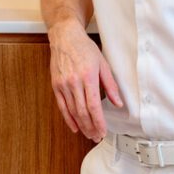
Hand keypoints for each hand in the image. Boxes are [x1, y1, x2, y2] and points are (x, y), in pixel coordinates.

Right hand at [48, 20, 123, 141]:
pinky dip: (68, 118)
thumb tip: (118, 102)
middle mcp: (74, 82)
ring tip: (88, 134)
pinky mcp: (56, 85)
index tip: (103, 131)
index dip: (99, 122)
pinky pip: (62, 105)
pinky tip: (74, 126)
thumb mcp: (103, 63)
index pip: (94, 106)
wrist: (65, 36)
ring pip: (72, 111)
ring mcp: (63, 84)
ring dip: (81, 125)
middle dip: (90, 127)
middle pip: (83, 112)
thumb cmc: (84, 48)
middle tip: (97, 136)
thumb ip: (110, 85)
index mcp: (88, 77)